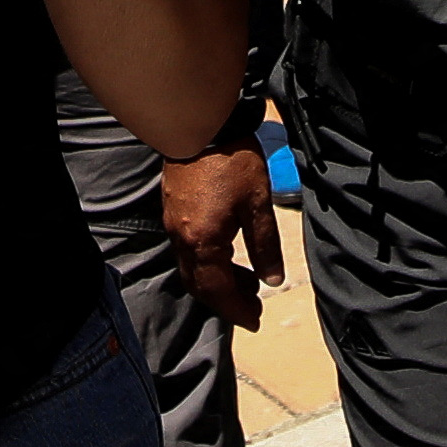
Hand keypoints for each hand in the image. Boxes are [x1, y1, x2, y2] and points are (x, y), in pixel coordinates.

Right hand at [160, 143, 284, 333]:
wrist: (200, 124)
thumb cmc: (233, 161)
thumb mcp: (258, 204)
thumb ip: (265, 246)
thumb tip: (273, 281)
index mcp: (203, 242)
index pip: (218, 291)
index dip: (237, 310)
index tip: (255, 322)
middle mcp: (182, 239)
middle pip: (200, 286)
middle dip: (226, 302)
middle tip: (253, 307)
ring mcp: (174, 225)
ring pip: (191, 270)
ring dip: (217, 282)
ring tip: (248, 280)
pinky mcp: (173, 211)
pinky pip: (187, 252)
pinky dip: (207, 264)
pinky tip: (228, 253)